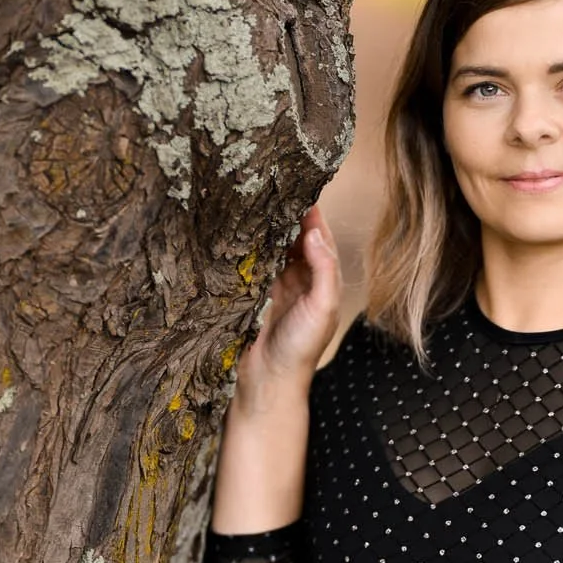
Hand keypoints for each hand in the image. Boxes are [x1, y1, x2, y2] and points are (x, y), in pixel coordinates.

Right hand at [237, 203, 343, 399]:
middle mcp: (299, 277)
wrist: (267, 380)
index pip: (318, 236)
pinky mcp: (250, 289)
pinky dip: (246, 242)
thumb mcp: (322, 308)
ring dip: (265, 224)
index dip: (311, 212)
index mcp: (321, 280)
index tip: (302, 184)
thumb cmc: (300, 349)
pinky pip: (249, 258)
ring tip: (255, 195)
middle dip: (286, 211)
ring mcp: (273, 282)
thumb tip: (314, 232)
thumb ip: (324, 270)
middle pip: (293, 235)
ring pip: (270, 244)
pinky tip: (238, 224)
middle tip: (273, 181)